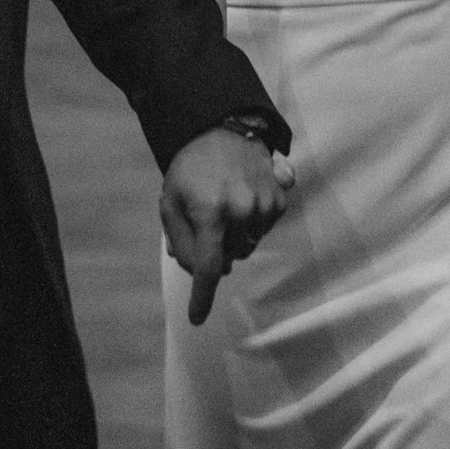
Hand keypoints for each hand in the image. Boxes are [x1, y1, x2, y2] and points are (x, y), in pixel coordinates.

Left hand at [161, 126, 294, 324]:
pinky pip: (264, 229)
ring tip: (224, 205)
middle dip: (215, 251)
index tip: (196, 318)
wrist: (223, 130)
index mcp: (209, 211)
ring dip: (234, 237)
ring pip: (247, 246)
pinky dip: (252, 223)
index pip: (207, 267)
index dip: (202, 297)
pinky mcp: (279, 198)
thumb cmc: (190, 170)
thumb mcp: (170, 201)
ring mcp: (264, 204)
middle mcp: (240, 210)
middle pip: (228, 259)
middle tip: (205, 221)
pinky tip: (242, 199)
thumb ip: (179, 240)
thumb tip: (196, 271)